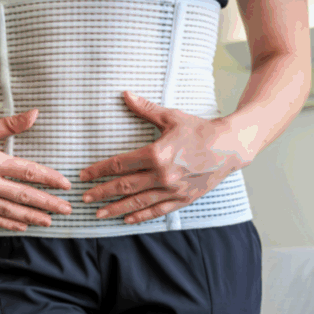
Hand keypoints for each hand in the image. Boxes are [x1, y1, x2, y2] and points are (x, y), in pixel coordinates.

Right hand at [0, 109, 72, 231]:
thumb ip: (12, 124)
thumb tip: (36, 114)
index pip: (27, 172)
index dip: (49, 179)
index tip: (66, 185)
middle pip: (23, 195)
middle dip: (47, 203)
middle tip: (67, 209)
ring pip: (9, 210)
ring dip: (31, 217)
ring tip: (50, 221)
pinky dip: (8, 223)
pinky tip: (23, 226)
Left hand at [79, 91, 246, 223]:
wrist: (229, 147)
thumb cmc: (199, 130)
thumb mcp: (171, 117)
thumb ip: (145, 109)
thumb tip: (125, 94)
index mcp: (157, 154)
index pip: (120, 164)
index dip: (99, 170)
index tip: (84, 176)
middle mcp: (162, 175)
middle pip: (124, 186)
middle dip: (101, 193)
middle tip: (84, 198)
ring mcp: (172, 190)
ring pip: (137, 202)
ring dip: (115, 208)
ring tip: (98, 214)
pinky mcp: (182, 199)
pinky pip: (157, 211)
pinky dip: (140, 216)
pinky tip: (126, 219)